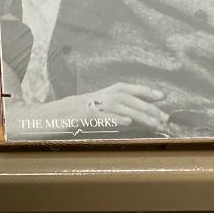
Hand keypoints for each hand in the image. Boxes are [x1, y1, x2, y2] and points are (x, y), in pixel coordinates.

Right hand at [44, 83, 168, 130]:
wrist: (49, 117)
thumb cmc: (74, 116)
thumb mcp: (95, 109)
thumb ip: (112, 111)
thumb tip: (134, 118)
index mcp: (102, 93)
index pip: (126, 88)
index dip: (144, 91)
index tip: (162, 96)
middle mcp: (99, 96)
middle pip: (127, 97)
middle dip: (147, 106)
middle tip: (164, 117)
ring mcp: (91, 105)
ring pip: (119, 107)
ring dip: (138, 114)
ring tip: (154, 123)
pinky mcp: (83, 116)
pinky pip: (101, 117)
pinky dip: (115, 119)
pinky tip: (127, 123)